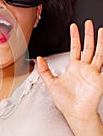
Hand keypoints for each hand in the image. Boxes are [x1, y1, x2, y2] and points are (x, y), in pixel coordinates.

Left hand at [37, 20, 102, 134]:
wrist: (75, 113)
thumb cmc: (65, 101)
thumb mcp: (51, 83)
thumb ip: (44, 71)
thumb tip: (38, 58)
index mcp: (73, 67)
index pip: (75, 48)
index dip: (74, 37)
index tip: (73, 26)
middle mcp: (84, 68)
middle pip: (88, 47)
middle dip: (88, 34)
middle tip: (89, 23)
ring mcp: (93, 72)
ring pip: (98, 53)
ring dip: (100, 42)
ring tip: (101, 30)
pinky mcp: (99, 78)